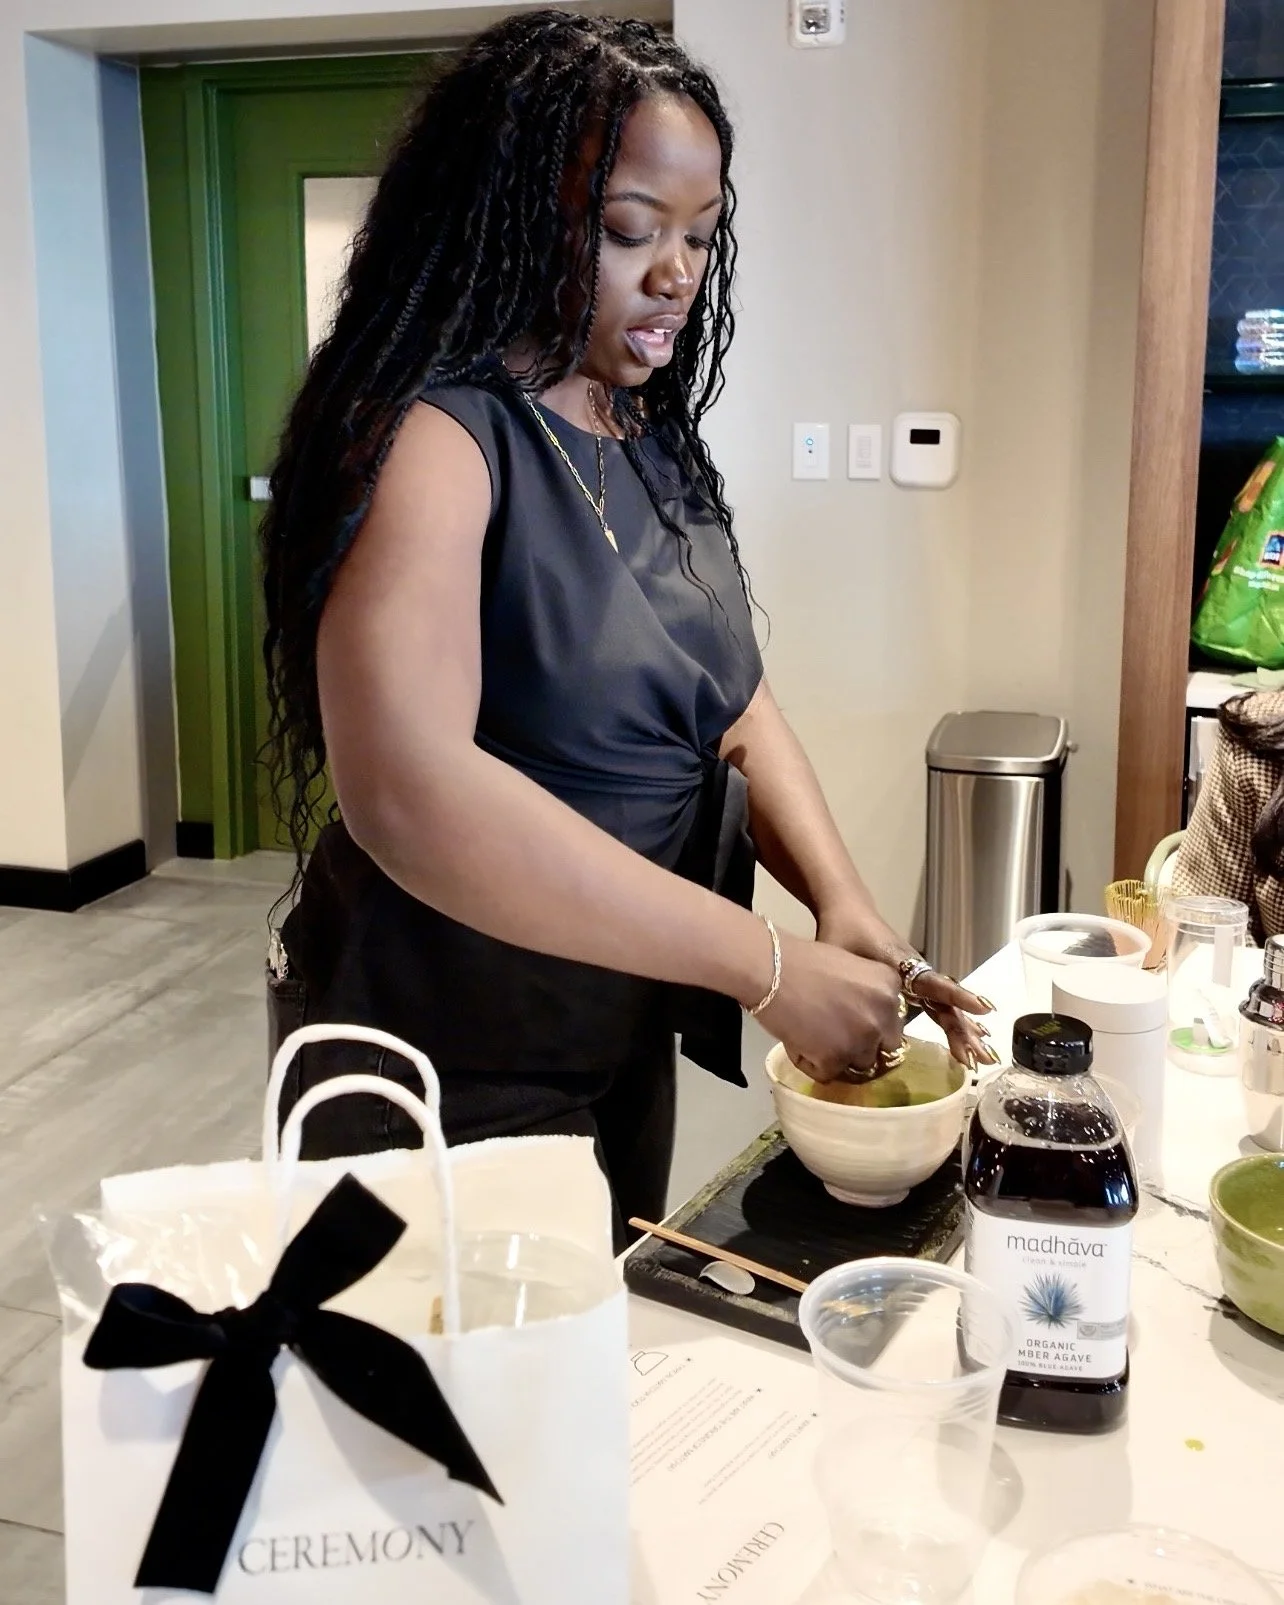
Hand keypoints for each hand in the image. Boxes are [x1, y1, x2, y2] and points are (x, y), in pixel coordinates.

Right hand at [757, 935, 904, 1083]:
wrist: (771, 969)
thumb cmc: (802, 960)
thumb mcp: (851, 965)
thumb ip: (868, 991)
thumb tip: (867, 1015)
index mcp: (889, 987)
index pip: (894, 1020)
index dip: (873, 1023)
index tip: (853, 1019)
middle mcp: (883, 1015)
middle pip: (884, 1046)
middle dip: (863, 1043)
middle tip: (835, 1034)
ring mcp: (861, 1040)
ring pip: (859, 1064)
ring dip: (840, 1056)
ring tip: (813, 1039)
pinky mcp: (835, 1060)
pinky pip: (828, 1074)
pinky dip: (813, 1064)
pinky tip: (798, 1044)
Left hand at [814, 904, 998, 1071]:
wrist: (848, 911)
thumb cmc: (842, 932)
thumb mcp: (842, 955)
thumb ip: (845, 982)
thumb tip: (843, 1021)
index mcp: (901, 963)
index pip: (934, 982)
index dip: (956, 996)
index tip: (983, 1008)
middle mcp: (916, 970)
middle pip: (946, 1002)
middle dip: (964, 1030)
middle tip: (982, 1056)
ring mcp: (918, 977)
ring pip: (946, 1007)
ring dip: (963, 1031)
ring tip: (982, 1056)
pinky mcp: (914, 982)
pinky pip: (938, 1006)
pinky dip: (952, 1024)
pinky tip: (964, 1044)